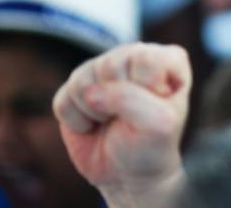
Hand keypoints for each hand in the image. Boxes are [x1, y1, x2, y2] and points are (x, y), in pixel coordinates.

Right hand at [52, 43, 190, 206]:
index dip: (145, 90)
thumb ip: (131, 100)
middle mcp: (134, 57)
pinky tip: (93, 125)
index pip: (145, 60)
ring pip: (81, 79)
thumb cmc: (151, 146)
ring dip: (94, 111)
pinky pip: (63, 98)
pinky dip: (75, 121)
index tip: (154, 108)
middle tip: (129, 118)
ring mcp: (103, 69)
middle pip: (110, 65)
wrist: (128, 174)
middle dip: (116, 100)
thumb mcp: (158, 125)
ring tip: (111, 121)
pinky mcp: (75, 88)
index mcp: (167, 59)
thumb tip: (90, 92)